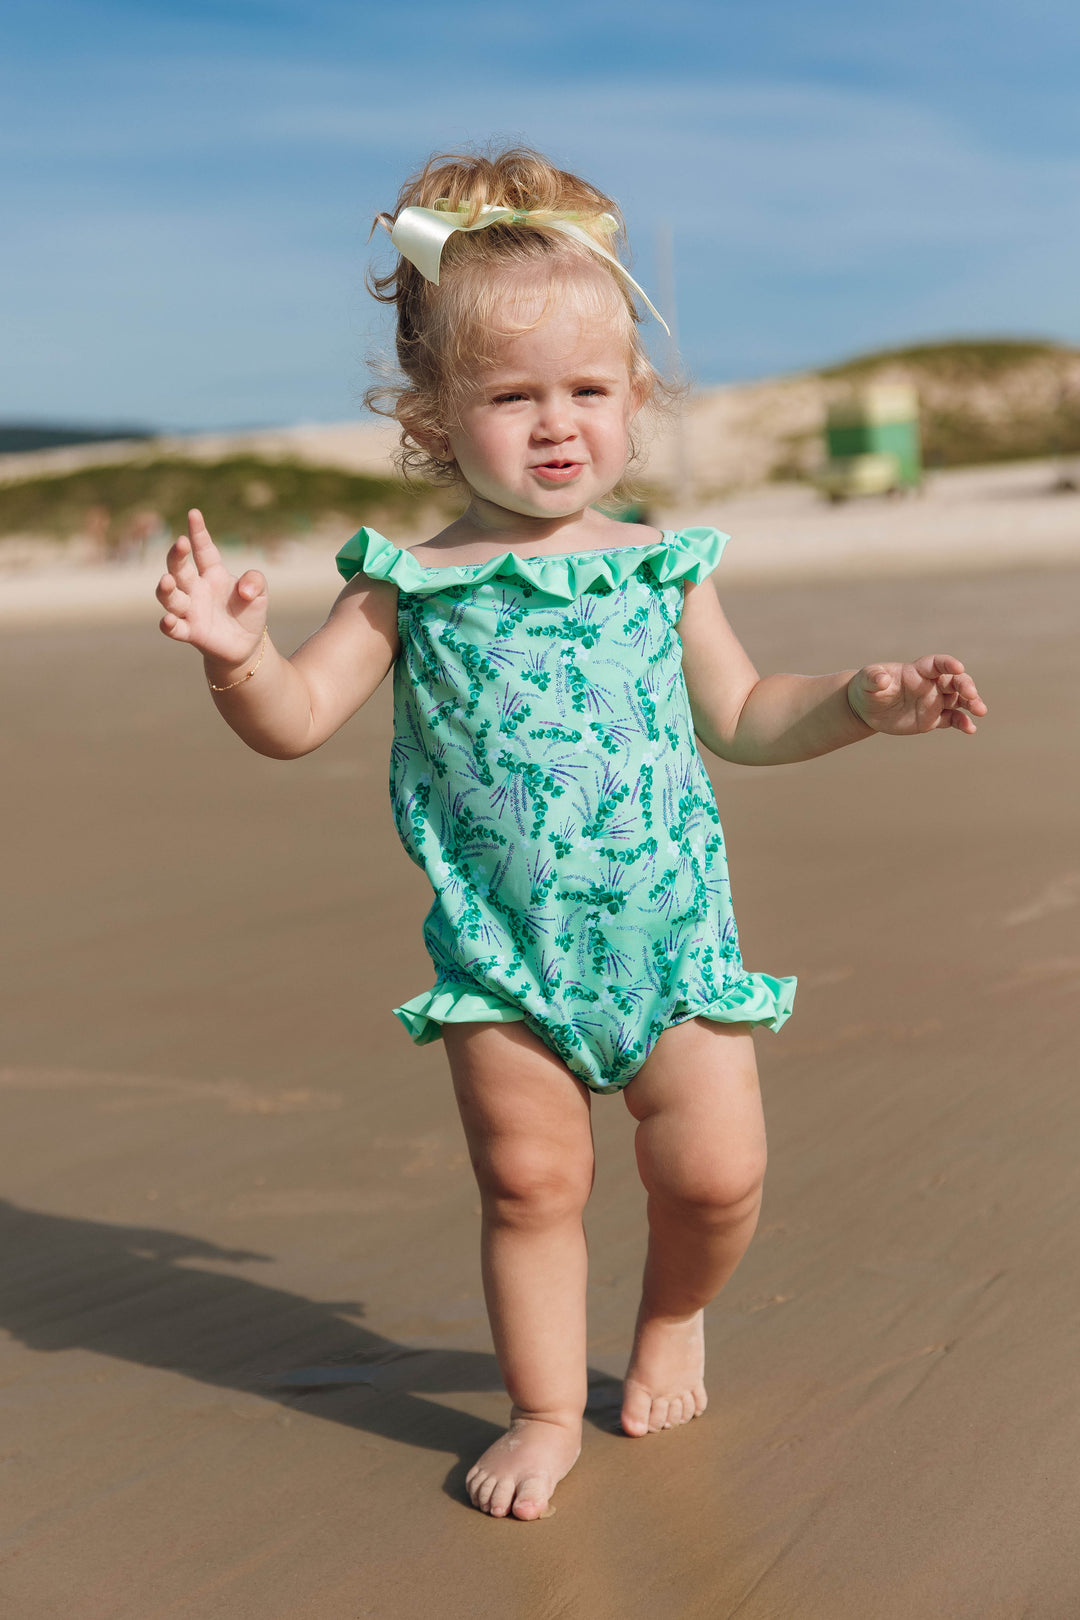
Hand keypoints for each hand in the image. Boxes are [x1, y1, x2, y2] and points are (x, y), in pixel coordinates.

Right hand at [156, 509, 267, 665]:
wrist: (246, 644)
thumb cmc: (248, 611)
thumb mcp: (260, 591)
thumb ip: (255, 581)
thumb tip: (245, 591)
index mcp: (212, 573)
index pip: (203, 549)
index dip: (198, 532)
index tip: (194, 513)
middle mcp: (195, 588)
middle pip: (179, 569)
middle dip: (177, 555)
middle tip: (180, 543)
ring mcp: (190, 610)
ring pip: (170, 597)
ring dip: (166, 588)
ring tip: (167, 580)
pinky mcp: (190, 632)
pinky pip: (174, 628)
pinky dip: (168, 624)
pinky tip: (168, 620)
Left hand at [848, 654, 986, 735]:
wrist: (867, 708)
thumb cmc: (867, 688)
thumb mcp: (866, 681)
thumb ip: (874, 677)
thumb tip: (882, 680)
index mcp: (917, 671)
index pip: (937, 664)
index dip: (948, 664)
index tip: (958, 667)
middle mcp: (931, 684)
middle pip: (955, 681)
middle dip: (966, 686)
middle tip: (972, 695)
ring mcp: (934, 701)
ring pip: (959, 700)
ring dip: (972, 704)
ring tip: (980, 711)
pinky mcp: (933, 719)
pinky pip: (952, 719)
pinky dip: (963, 723)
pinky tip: (970, 729)